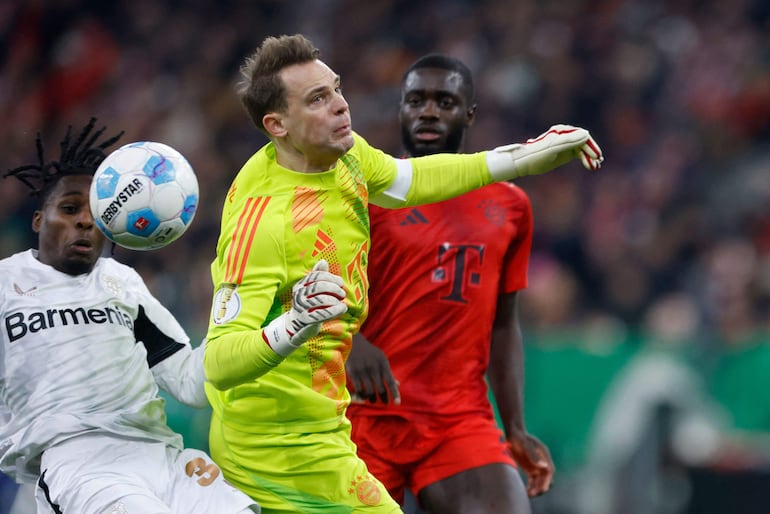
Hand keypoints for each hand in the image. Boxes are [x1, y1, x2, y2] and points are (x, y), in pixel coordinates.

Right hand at [262, 260, 346, 355]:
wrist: (298, 325)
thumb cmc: (310, 305)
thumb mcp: (313, 289)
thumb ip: (318, 276)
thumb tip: (323, 262)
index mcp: (300, 285)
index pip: (316, 275)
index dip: (331, 277)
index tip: (340, 283)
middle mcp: (298, 295)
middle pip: (318, 286)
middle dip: (333, 288)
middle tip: (342, 293)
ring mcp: (301, 308)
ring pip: (320, 299)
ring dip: (335, 300)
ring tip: (342, 302)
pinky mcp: (307, 319)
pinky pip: (322, 313)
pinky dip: (335, 310)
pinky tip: (342, 308)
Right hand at [346, 335, 399, 403]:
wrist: (353, 342)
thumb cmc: (369, 352)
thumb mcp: (381, 359)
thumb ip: (388, 372)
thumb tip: (397, 384)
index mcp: (383, 364)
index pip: (390, 381)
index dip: (395, 393)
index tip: (397, 403)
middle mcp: (374, 368)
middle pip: (381, 388)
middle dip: (383, 398)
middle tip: (385, 403)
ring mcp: (363, 371)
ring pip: (369, 391)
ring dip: (372, 398)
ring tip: (373, 400)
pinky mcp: (353, 373)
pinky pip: (359, 389)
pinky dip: (362, 395)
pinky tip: (363, 396)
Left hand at [487, 124, 602, 179]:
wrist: (524, 163)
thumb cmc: (536, 155)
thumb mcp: (552, 148)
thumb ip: (568, 141)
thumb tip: (586, 134)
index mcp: (562, 131)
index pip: (582, 137)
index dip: (590, 146)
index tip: (596, 157)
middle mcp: (566, 135)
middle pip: (584, 143)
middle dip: (591, 153)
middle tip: (597, 165)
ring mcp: (566, 144)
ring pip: (583, 150)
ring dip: (590, 158)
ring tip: (595, 168)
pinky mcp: (566, 152)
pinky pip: (579, 154)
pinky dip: (585, 160)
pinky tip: (591, 166)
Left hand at [507, 429, 554, 496]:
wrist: (513, 433)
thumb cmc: (520, 437)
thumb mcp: (526, 444)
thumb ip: (533, 455)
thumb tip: (543, 466)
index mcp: (544, 455)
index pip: (549, 470)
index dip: (547, 480)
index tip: (542, 488)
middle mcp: (542, 462)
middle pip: (545, 478)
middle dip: (541, 487)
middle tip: (533, 494)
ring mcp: (536, 466)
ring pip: (539, 481)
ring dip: (536, 489)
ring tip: (528, 495)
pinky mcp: (530, 469)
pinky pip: (532, 481)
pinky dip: (530, 487)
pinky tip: (526, 492)